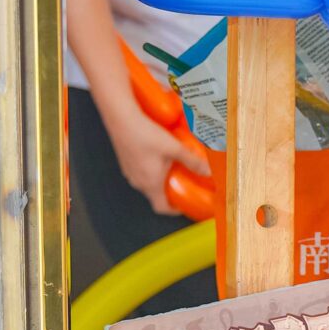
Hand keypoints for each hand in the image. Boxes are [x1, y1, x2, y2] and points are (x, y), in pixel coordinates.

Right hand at [105, 100, 205, 217]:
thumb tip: (207, 171)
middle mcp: (138, 182)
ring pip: (147, 183)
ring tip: (171, 168)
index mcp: (150, 184)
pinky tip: (157, 156)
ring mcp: (129, 173)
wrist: (121, 119)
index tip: (183, 206)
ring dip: (159, 180)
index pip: (161, 208)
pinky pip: (140, 173)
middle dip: (169, 192)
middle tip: (181, 184)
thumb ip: (192, 161)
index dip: (174, 211)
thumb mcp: (174, 148)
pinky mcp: (125, 162)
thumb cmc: (144, 134)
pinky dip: (150, 171)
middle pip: (155, 195)